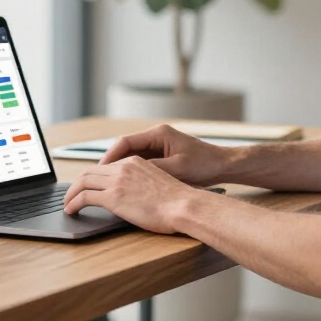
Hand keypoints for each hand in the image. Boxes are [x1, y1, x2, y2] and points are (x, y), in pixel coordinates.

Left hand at [63, 155, 201, 232]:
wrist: (184, 205)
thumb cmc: (178, 201)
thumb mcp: (159, 184)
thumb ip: (143, 185)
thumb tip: (136, 197)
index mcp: (136, 162)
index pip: (107, 166)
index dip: (93, 177)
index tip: (87, 186)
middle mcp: (124, 167)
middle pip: (90, 171)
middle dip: (77, 184)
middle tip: (71, 195)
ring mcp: (117, 181)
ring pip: (83, 181)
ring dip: (71, 193)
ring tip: (67, 204)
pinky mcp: (113, 197)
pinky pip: (84, 197)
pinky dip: (73, 203)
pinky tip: (71, 210)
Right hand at [98, 124, 230, 186]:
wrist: (223, 165)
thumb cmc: (204, 165)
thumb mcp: (176, 169)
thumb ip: (152, 170)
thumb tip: (128, 175)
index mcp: (158, 134)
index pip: (124, 142)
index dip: (109, 157)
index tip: (99, 171)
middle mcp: (156, 137)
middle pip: (125, 148)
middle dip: (111, 164)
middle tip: (97, 179)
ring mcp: (159, 145)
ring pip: (131, 156)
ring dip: (120, 169)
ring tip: (107, 184)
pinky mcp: (163, 155)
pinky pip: (141, 162)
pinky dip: (132, 173)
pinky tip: (125, 186)